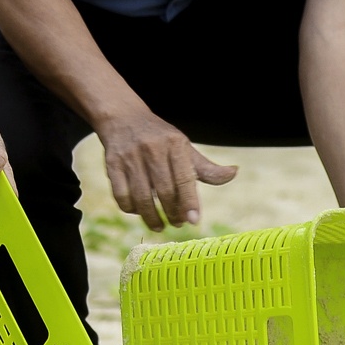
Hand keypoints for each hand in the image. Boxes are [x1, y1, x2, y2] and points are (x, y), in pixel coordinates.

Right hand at [95, 107, 237, 231]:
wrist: (123, 118)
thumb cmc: (160, 138)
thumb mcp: (184, 147)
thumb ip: (206, 167)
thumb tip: (233, 173)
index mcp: (175, 144)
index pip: (185, 178)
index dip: (190, 202)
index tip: (194, 221)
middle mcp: (152, 149)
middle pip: (164, 191)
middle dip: (172, 213)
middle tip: (177, 224)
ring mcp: (130, 157)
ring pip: (141, 197)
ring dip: (151, 217)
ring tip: (159, 226)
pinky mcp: (112, 164)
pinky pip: (121, 195)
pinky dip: (130, 209)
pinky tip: (138, 211)